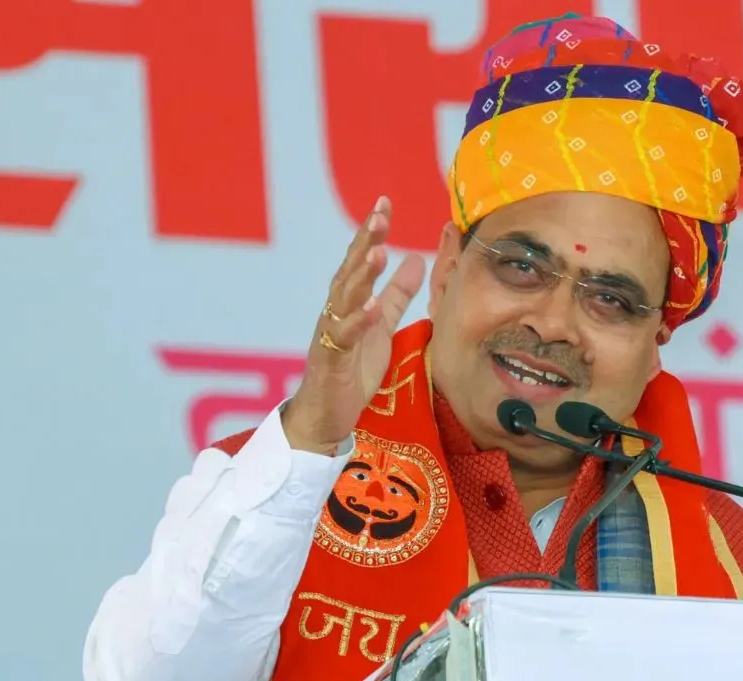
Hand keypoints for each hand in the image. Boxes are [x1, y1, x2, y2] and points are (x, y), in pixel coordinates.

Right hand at [283, 196, 426, 454]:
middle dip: (364, 242)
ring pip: (344, 298)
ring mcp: (331, 334)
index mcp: (349, 302)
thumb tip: (416, 259)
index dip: (371, 232)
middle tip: (379, 215)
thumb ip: (396, 295)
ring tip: (378, 252)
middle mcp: (336, 312)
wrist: (326, 415)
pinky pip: (344, 337)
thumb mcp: (381, 327)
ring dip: (361, 275)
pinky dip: (357, 321)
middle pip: (350, 270)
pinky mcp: (331, 360)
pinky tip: (371, 307)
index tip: (384, 202)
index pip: (360, 260)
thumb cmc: (352, 371)